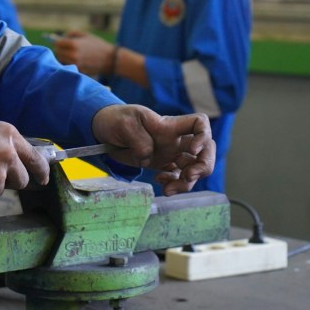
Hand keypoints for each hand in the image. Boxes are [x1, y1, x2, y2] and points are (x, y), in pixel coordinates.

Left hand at [53, 31, 114, 76]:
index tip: (61, 42)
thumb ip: (71, 34)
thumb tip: (61, 37)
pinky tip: (77, 61)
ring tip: (72, 55)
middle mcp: (72, 55)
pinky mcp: (77, 71)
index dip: (59, 42)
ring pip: (61, 61)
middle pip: (57, 53)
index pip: (57, 44)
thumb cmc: (97, 45)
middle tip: (65, 49)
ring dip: (64, 57)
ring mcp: (75, 65)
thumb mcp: (85, 35)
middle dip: (60, 50)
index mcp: (73, 44)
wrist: (110, 59)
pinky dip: (70, 63)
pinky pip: (68, 66)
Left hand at [91, 105, 214, 195]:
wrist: (103, 131)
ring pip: (193, 168)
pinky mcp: (162, 165)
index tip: (191, 151)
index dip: (203, 137)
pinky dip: (174, 184)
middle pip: (206, 150)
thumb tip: (148, 158)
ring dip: (187, 183)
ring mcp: (170, 154)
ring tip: (169, 189)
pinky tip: (161, 183)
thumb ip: (139, 140)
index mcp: (170, 126)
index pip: (200, 123)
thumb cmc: (115, 119)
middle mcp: (175, 140)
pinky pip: (177, 178)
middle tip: (189, 176)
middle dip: (204, 166)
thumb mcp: (125, 123)